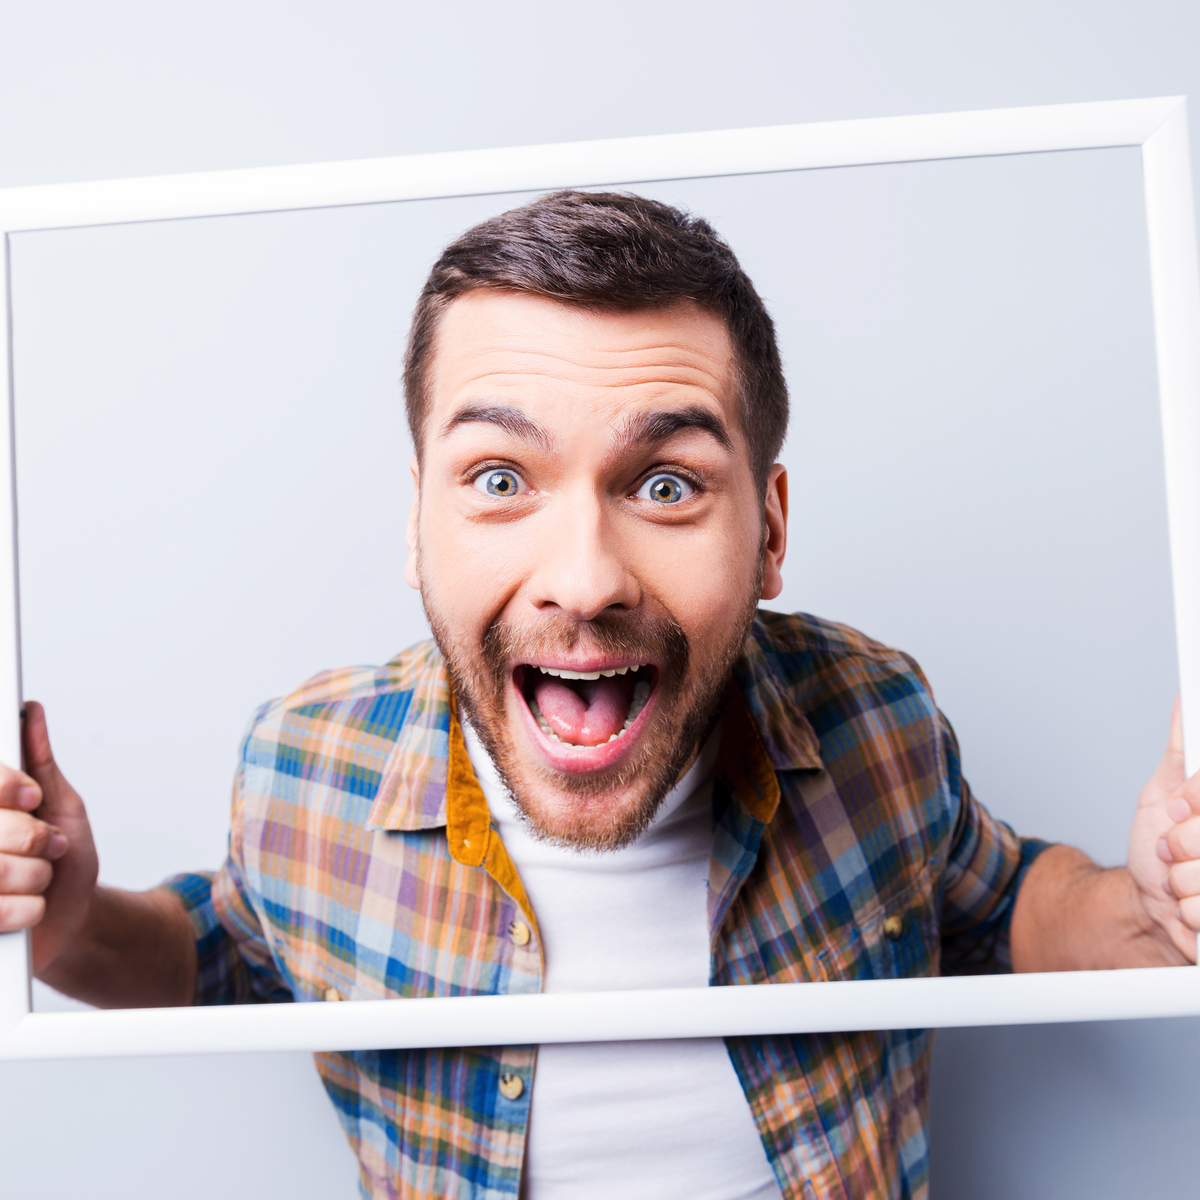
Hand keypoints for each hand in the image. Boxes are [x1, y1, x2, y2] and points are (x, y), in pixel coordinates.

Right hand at [0, 702, 98, 971]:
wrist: (72, 922)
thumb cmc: (65, 864)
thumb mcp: (61, 807)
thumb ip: (41, 763)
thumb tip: (31, 713)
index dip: (8, 788)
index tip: (33, 798)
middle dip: (33, 837)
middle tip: (49, 847)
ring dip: (34, 875)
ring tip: (41, 879)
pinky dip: (27, 909)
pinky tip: (30, 908)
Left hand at [1127, 698, 1199, 961]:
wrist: (1150, 904)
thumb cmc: (1160, 847)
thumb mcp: (1164, 792)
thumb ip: (1180, 753)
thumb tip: (1185, 704)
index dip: (1192, 800)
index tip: (1177, 808)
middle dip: (1180, 842)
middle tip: (1174, 848)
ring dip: (1181, 880)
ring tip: (1181, 879)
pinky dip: (1188, 909)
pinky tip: (1190, 907)